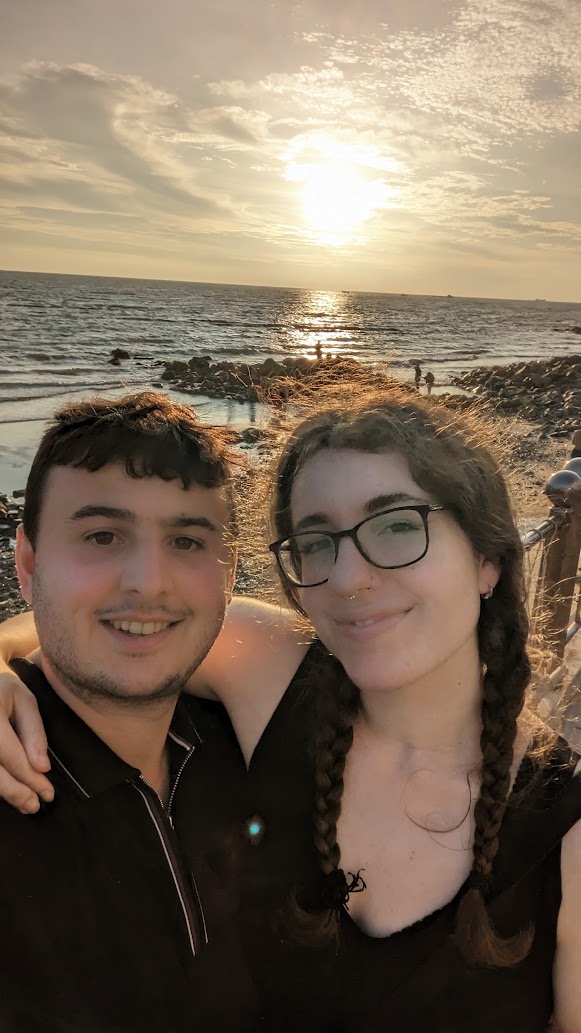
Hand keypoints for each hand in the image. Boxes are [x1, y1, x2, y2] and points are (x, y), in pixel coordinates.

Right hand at [0, 666, 53, 812]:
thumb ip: (34, 732)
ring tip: (25, 804)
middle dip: (15, 793)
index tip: (48, 793)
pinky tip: (8, 792)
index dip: (30, 778)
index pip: (10, 755)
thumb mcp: (23, 699)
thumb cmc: (1, 690)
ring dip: (4, 794)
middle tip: (35, 806)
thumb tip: (42, 767)